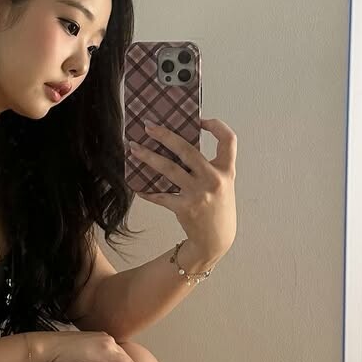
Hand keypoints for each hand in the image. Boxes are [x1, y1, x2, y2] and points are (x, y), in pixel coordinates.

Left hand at [127, 116, 237, 262]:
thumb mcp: (222, 185)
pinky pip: (161, 195)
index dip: (216, 125)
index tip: (200, 120)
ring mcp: (199, 194)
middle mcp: (213, 180)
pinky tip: (137, 185)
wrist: (216, 240)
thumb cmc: (217, 208)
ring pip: (169, 169)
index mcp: (226, 171)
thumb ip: (208, 167)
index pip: (228, 140)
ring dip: (148, 157)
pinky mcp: (185, 208)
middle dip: (165, 135)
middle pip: (187, 150)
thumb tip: (177, 147)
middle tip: (148, 127)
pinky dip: (147, 190)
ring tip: (133, 148)